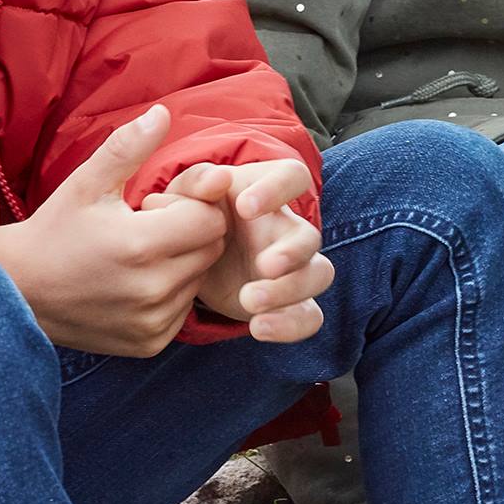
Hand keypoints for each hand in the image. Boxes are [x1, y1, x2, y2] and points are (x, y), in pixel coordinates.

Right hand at [0, 106, 230, 356]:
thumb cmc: (54, 229)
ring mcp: (152, 322)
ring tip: (138, 255)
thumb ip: (128, 146)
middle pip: (211, 248)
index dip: (187, 204)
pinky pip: (184, 309)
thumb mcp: (86, 182)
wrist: (18, 289)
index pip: (210, 218)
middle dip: (189, 230)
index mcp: (140, 245)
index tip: (150, 205)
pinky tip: (134, 282)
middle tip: (146, 226)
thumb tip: (163, 112)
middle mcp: (152, 290)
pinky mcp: (149, 344)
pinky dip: (170, 292)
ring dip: (181, 262)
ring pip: (200, 278)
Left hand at [143, 158, 331, 342]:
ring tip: (249, 302)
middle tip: (262, 266)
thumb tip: (219, 179)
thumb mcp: (185, 195)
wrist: (188, 259)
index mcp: (265, 191)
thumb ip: (197, 182)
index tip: (244, 208)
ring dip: (289, 290)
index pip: (292, 175)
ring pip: (318, 274)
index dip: (277, 189)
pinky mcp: (289, 302)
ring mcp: (293, 266)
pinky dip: (290, 325)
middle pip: (310, 235)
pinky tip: (258, 328)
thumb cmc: (193, 215)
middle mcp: (286, 227)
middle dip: (291, 253)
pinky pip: (309, 315)